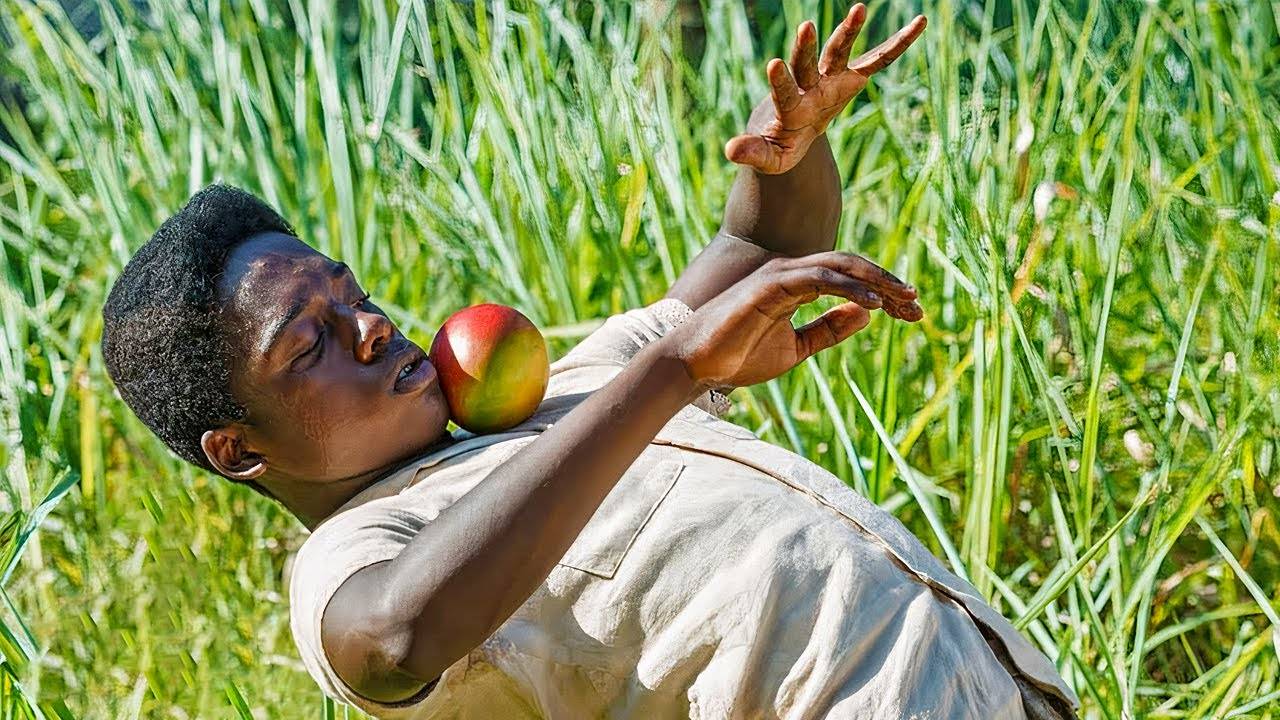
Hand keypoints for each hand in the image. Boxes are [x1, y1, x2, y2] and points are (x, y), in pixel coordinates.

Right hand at [664, 252, 921, 390]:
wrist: (697, 364)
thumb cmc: (739, 356)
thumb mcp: (796, 348)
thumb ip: (828, 330)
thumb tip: (868, 315)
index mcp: (797, 285)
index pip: (849, 280)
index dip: (883, 293)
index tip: (912, 312)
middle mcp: (791, 272)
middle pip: (850, 266)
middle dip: (887, 282)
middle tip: (917, 302)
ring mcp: (781, 274)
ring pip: (839, 265)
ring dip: (876, 281)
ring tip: (904, 299)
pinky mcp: (771, 284)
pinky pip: (819, 279)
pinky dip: (850, 289)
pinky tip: (875, 305)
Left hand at [726, 5, 926, 174]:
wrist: (795, 126)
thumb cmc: (782, 144)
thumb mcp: (770, 156)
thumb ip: (753, 153)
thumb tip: (729, 151)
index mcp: (790, 105)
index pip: (784, 91)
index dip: (779, 80)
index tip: (773, 64)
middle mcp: (809, 85)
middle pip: (807, 63)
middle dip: (806, 47)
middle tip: (805, 27)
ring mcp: (831, 79)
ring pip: (839, 52)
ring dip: (848, 31)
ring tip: (860, 7)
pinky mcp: (852, 78)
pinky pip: (878, 60)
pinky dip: (898, 44)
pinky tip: (920, 22)